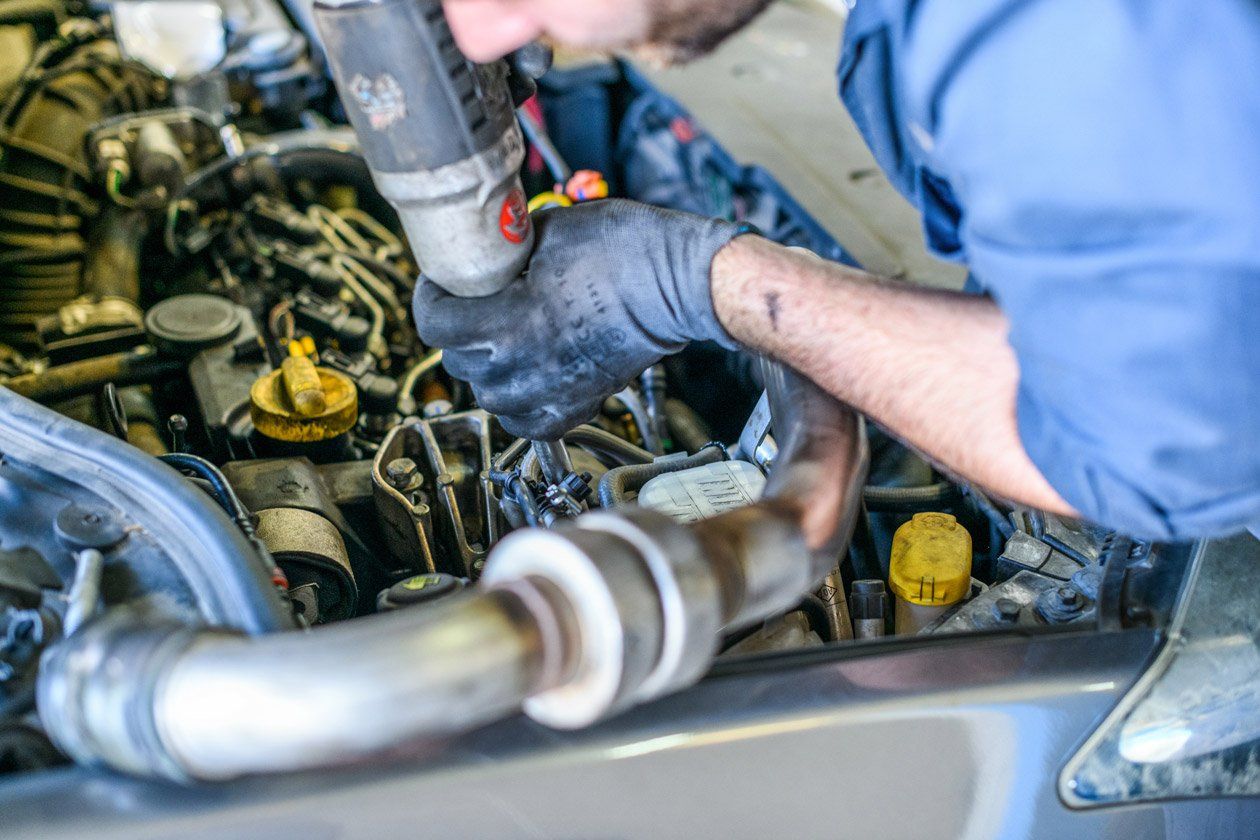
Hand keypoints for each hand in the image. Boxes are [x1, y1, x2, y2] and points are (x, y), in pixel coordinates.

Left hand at [413, 199, 742, 439]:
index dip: (430, 297)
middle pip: (457, 359)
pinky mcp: (575, 405)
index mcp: (507, 327)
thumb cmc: (626, 251)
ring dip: (486, 365)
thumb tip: (483, 254)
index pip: (435, 324)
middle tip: (476, 301)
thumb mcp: (546, 231)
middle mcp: (522, 370)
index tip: (441, 283)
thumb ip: (501, 249)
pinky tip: (526, 371)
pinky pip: (524, 419)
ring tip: (503, 335)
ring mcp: (548, 393)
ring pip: (488, 392)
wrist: (677, 285)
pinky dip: (518, 399)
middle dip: (459, 328)